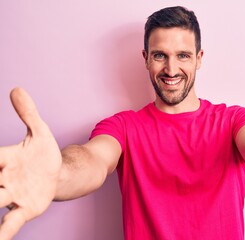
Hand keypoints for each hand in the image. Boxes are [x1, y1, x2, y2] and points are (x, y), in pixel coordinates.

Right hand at [0, 88, 61, 238]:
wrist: (57, 172)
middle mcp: (3, 178)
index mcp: (4, 159)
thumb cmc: (43, 153)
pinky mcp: (25, 209)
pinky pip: (11, 223)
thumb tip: (17, 89)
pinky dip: (4, 233)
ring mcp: (12, 195)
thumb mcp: (39, 131)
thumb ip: (28, 113)